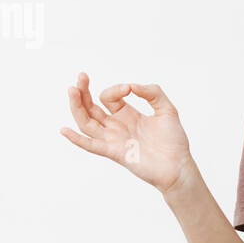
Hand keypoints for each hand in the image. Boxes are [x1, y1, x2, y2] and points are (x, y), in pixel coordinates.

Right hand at [60, 72, 193, 193]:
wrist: (179, 166)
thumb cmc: (174, 141)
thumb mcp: (167, 109)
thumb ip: (152, 93)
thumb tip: (131, 85)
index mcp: (127, 114)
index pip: (110, 97)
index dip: (116, 89)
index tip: (130, 89)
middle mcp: (116, 126)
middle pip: (91, 108)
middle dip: (84, 92)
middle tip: (81, 76)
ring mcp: (113, 139)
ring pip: (87, 123)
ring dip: (77, 107)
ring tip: (72, 89)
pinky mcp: (114, 153)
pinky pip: (91, 146)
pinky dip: (77, 139)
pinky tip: (64, 130)